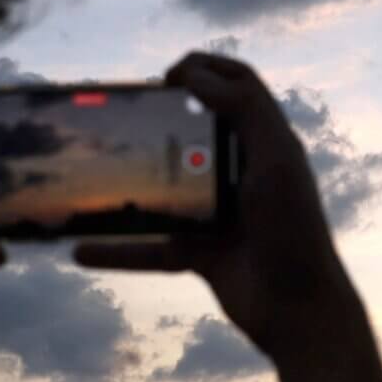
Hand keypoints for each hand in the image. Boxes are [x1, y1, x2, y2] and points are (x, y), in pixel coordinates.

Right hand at [76, 54, 356, 361]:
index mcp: (266, 143)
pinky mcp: (201, 253)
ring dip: (128, 183)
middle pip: (194, 131)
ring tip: (90, 171)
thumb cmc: (294, 232)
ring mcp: (219, 214)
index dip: (205, 69)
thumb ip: (244, 110)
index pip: (239, 86)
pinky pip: (150, 247)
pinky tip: (82, 250)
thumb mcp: (276, 160)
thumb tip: (195, 74)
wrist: (300, 312)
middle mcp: (242, 173)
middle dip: (157, 119)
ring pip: (164, 190)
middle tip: (121, 116)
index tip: (165, 77)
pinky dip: (118, 250)